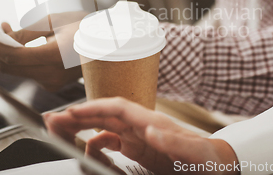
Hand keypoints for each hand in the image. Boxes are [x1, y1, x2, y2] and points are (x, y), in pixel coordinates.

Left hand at [0, 20, 81, 91]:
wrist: (109, 44)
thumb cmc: (86, 26)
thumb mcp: (56, 21)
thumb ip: (27, 32)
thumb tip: (4, 38)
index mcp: (55, 56)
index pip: (12, 56)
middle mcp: (52, 74)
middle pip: (8, 67)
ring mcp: (51, 81)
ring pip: (14, 70)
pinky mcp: (51, 82)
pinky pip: (24, 71)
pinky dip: (12, 58)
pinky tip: (7, 40)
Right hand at [44, 98, 239, 174]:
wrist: (219, 164)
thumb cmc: (207, 158)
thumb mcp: (193, 153)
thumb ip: (172, 141)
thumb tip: (150, 130)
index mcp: (151, 122)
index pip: (116, 109)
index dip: (93, 108)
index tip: (70, 112)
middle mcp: (141, 125)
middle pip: (104, 115)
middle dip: (78, 115)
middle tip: (52, 120)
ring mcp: (139, 136)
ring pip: (104, 127)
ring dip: (82, 127)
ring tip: (60, 130)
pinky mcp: (140, 148)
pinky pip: (112, 142)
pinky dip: (96, 143)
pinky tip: (88, 149)